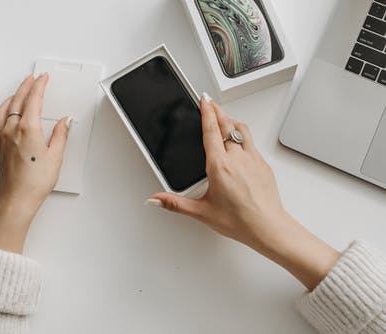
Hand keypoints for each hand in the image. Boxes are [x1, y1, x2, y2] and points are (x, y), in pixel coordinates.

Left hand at [0, 73, 70, 252]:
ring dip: (14, 94)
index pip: (34, 99)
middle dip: (27, 85)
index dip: (40, 85)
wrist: (16, 199)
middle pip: (18, 99)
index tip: (44, 78)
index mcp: (28, 129)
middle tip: (34, 78)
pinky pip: (0, 117)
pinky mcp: (0, 144)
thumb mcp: (55, 157)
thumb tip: (64, 122)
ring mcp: (4, 136)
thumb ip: (60, 135)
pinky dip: (5, 106)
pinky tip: (9, 108)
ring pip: (6, 106)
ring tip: (21, 88)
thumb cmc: (34, 183)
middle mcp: (12, 129)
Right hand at [148, 93, 339, 290]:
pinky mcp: (263, 164)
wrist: (268, 227)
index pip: (211, 131)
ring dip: (231, 120)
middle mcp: (237, 158)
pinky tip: (239, 141)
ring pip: (242, 130)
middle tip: (210, 101)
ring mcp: (253, 159)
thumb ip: (175, 204)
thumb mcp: (202, 212)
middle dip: (217, 110)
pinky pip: (252, 142)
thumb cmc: (240, 220)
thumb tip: (156, 200)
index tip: (203, 100)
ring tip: (224, 116)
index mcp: (220, 166)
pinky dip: (242, 135)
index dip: (206, 112)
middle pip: (226, 124)